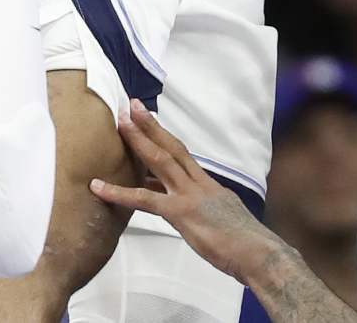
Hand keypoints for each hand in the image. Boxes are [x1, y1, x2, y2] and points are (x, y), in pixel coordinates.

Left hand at [91, 101, 284, 286]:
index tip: (150, 121)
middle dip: (151, 125)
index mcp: (208, 184)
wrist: (256, 251)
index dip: (164, 136)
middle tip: (132, 105)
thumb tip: (196, 208)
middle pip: (171, 147)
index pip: (182, 154)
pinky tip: (100, 187)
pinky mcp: (180, 212)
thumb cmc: (244, 242)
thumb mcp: (225, 217)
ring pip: (159, 161)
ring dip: (138, 140)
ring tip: (120, 123)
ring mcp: (189, 195)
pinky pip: (145, 200)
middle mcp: (198, 183)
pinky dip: (119, 192)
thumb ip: (208, 207)